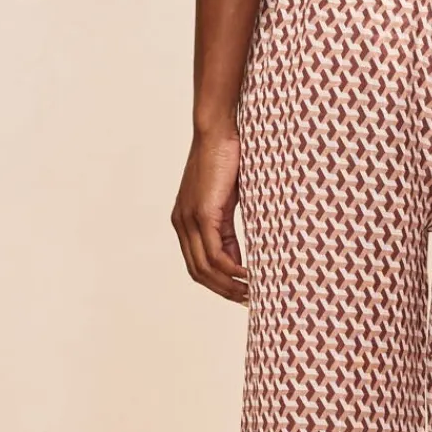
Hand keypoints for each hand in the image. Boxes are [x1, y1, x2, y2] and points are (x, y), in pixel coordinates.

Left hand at [172, 127, 248, 303]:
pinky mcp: (202, 214)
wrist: (217, 131)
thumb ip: (226, 227)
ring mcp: (189, 220)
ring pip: (205, 267)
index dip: (216, 283)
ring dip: (228, 285)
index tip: (239, 292)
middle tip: (246, 300)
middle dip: (222, 290)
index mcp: (185, 220)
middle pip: (198, 272)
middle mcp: (181, 223)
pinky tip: (248, 275)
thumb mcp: (227, 200)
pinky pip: (214, 254)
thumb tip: (238, 256)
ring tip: (250, 292)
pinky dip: (231, 269)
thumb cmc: (226, 158)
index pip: (196, 264)